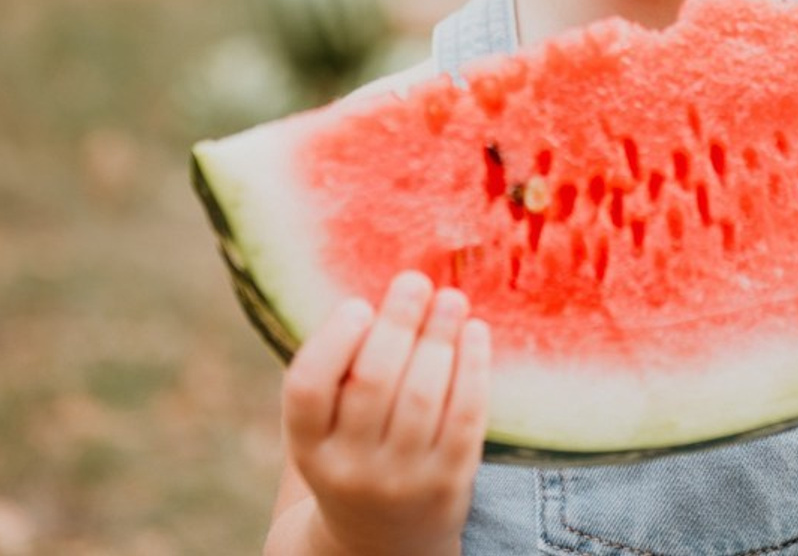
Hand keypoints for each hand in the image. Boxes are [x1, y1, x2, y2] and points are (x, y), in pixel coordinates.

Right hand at [282, 270, 489, 555]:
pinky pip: (466, 416)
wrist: (383, 540)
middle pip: (374, 382)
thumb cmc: (356, 450)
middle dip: (398, 322)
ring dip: (439, 336)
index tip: (359, 303)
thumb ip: (341, 368)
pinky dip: (473, 367)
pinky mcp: (450, 483)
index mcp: (310, 446)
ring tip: (451, 298)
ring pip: (423, 396)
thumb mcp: (329, 424)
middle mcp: (350, 469)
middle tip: (416, 280)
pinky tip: (476, 331)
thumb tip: (385, 289)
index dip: (334, 340)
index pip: (307, 389)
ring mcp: (402, 480)